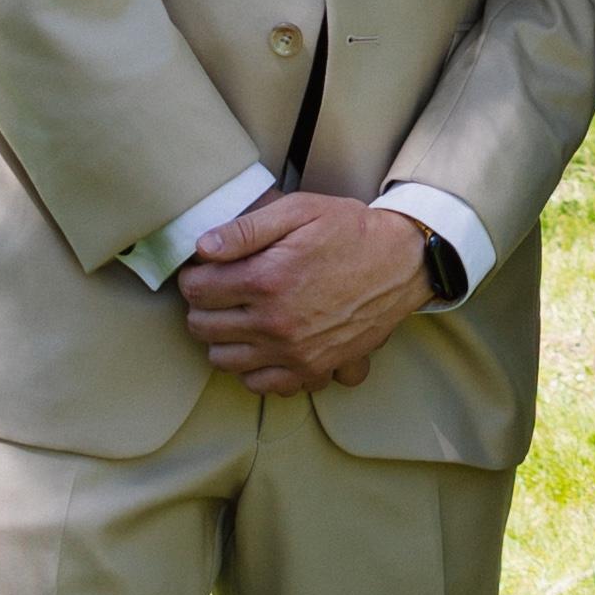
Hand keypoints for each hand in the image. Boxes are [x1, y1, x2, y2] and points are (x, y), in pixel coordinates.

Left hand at [178, 190, 430, 396]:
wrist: (401, 263)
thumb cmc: (349, 230)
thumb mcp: (299, 211)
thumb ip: (247, 228)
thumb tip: (203, 247)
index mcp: (267, 280)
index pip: (197, 289)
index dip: (194, 275)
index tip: (204, 268)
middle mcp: (275, 323)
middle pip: (203, 327)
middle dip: (202, 305)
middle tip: (219, 288)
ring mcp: (293, 353)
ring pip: (223, 360)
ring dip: (221, 337)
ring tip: (238, 314)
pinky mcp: (311, 370)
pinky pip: (259, 384)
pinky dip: (251, 366)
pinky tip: (260, 342)